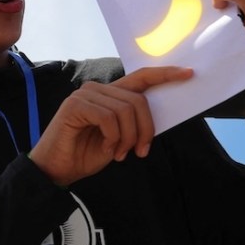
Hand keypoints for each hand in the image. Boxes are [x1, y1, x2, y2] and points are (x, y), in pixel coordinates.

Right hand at [29, 66, 192, 186]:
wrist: (56, 169)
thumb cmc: (85, 154)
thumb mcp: (118, 138)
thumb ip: (133, 123)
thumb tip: (157, 117)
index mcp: (109, 94)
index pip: (140, 78)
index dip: (164, 74)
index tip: (188, 74)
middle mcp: (97, 89)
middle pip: (138, 100)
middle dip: (146, 129)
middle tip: (140, 151)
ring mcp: (85, 95)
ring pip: (125, 109)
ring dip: (128, 137)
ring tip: (120, 153)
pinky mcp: (75, 105)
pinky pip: (109, 117)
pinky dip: (114, 138)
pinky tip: (108, 149)